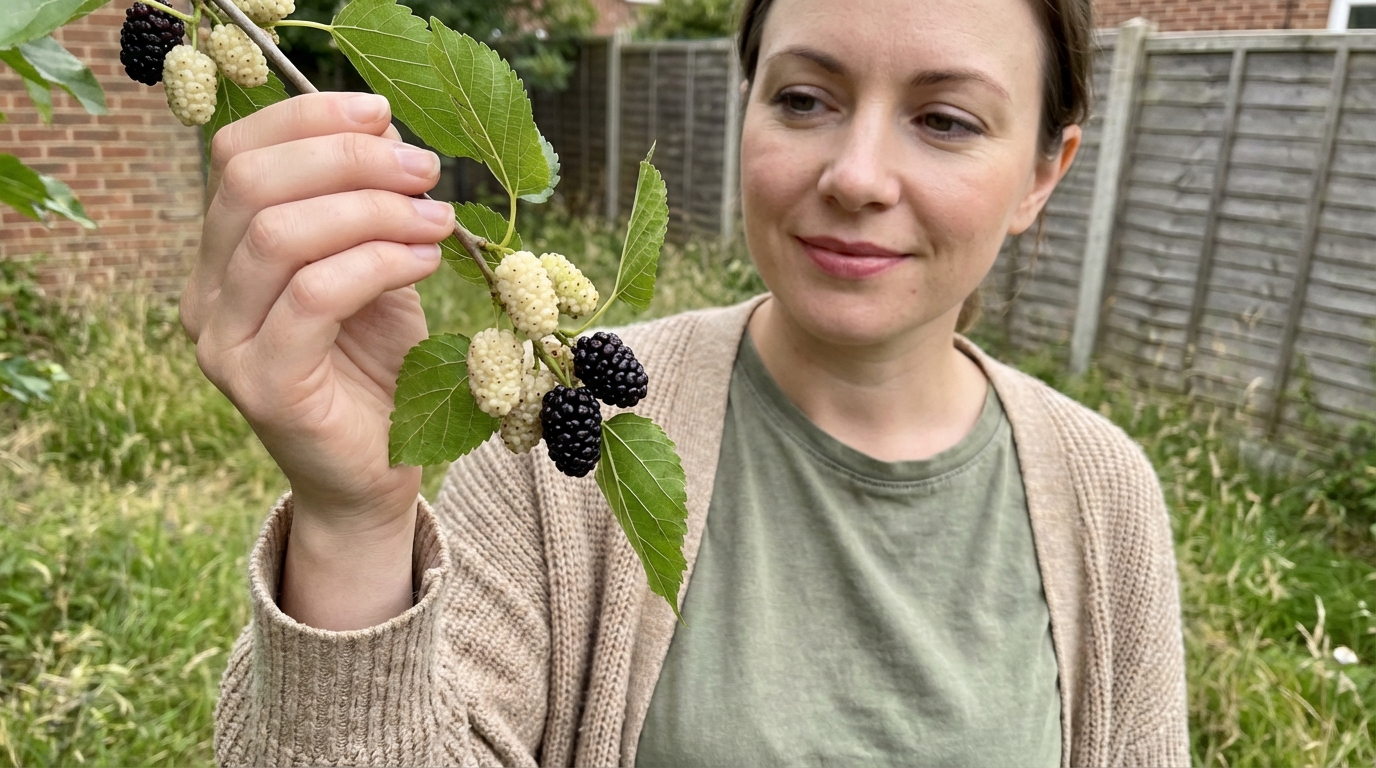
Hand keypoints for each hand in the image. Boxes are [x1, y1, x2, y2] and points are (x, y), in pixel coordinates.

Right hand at [181, 92, 453, 538]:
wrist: (378, 473)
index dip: (307, 119)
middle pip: (251, 184)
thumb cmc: (378, 368)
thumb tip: (383, 131)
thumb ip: (365, 207)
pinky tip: (424, 261)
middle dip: (348, 159)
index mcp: (224, 255)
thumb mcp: (374, 270)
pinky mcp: (263, 385)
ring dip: (372, 211)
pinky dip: (378, 263)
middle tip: (423, 169)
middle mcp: (207, 294)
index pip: (236, 156)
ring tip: (437, 218)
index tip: (382, 113)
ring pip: (279, 235)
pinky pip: (314, 296)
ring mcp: (225, 343)